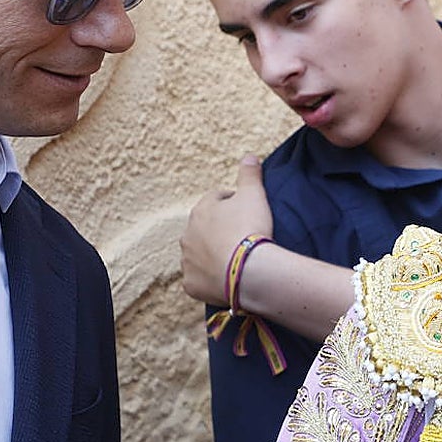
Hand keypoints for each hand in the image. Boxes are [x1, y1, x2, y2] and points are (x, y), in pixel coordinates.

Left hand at [180, 156, 273, 305]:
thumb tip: (250, 156)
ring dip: (213, 254)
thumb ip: (250, 174)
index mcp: (201, 210)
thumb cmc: (250, 229)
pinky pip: (200, 279)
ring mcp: (188, 262)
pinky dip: (211, 279)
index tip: (248, 211)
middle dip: (219, 230)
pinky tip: (226, 278)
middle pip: (204, 228)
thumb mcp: (254, 194)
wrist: (249, 270)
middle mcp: (188, 235)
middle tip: (242, 236)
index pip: (216, 199)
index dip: (234, 203)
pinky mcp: (192, 285)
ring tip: (234, 259)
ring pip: (199, 254)